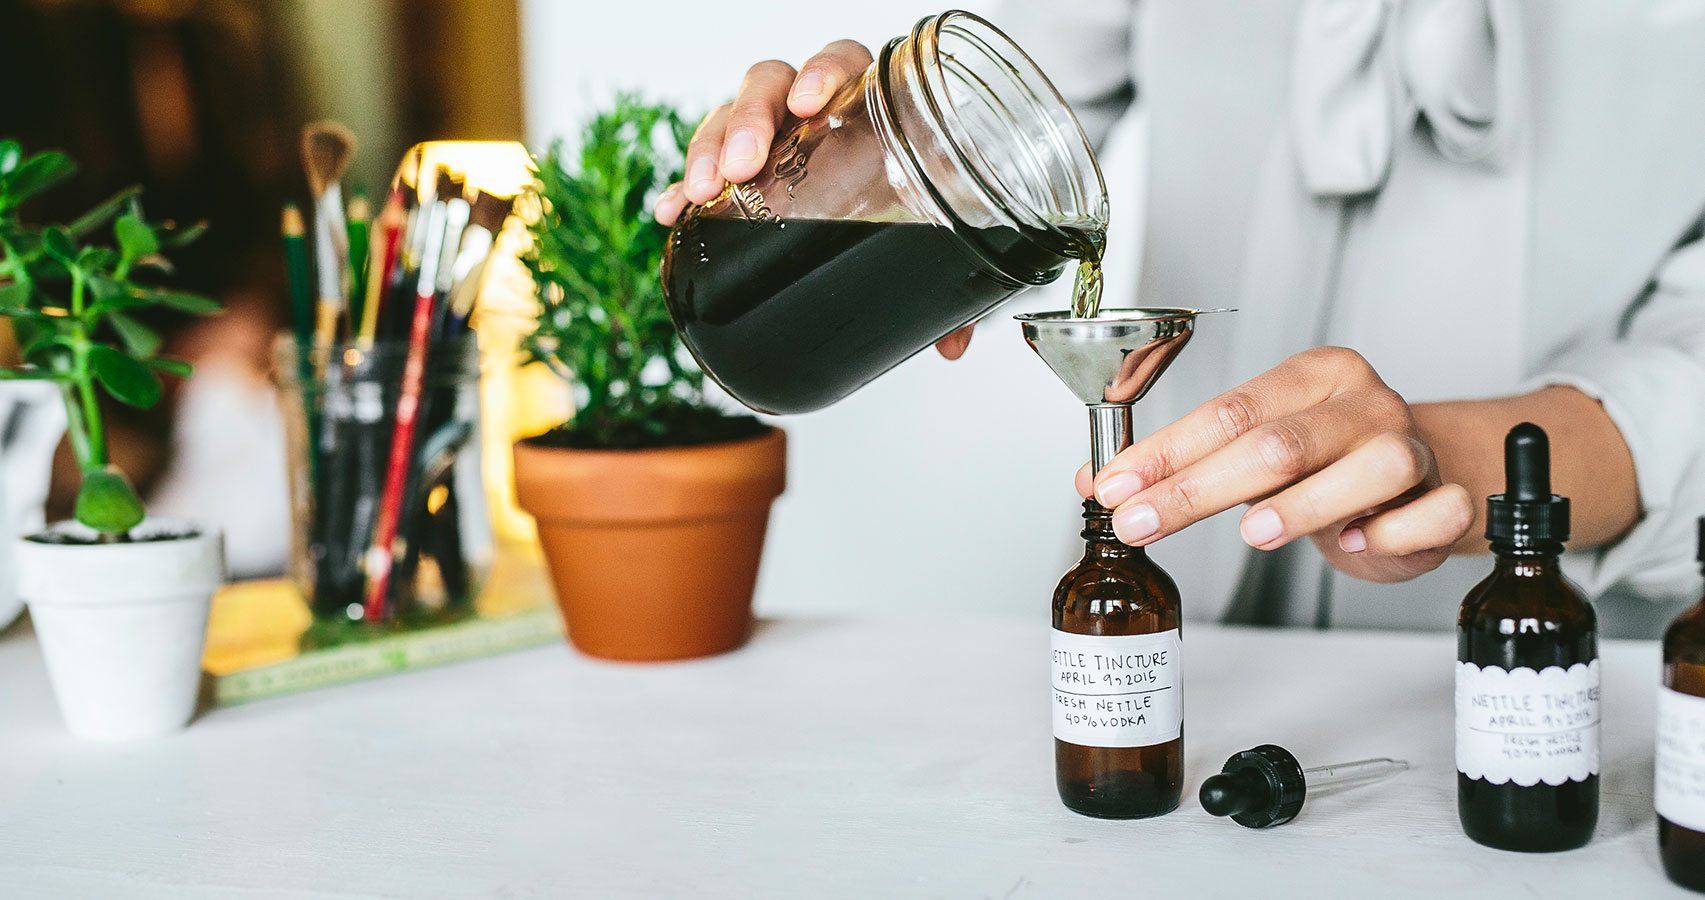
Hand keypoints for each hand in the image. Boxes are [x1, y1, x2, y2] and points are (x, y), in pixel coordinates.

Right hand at [649, 40, 978, 361]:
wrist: (903, 212)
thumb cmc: (919, 202)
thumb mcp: (939, 231)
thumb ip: (950, 272)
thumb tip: (953, 345)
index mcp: (865, 102)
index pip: (840, 63)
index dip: (821, 72)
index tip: (810, 103)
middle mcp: (812, 111)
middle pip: (770, 86)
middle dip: (747, 120)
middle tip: (741, 165)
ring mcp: (771, 138)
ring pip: (728, 119)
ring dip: (708, 150)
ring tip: (699, 192)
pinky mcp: (740, 175)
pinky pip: (706, 170)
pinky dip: (684, 188)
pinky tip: (671, 212)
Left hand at [1074, 347, 1474, 582]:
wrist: (1417, 481)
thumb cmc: (1327, 463)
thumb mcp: (1252, 451)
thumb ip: (1183, 462)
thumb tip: (1100, 483)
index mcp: (1315, 376)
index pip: (1229, 410)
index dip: (1165, 453)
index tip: (1115, 487)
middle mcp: (1364, 403)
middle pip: (1278, 443)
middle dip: (1198, 488)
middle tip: (1145, 521)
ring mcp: (1411, 446)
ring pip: (1367, 468)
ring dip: (1305, 505)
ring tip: (1254, 533)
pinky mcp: (1444, 498)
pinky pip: (1429, 513)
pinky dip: (1388, 533)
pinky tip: (1352, 544)